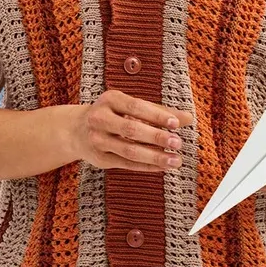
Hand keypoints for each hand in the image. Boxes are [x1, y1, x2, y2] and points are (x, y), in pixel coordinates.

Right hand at [70, 90, 194, 172]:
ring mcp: (97, 140)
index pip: (136, 107)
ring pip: (129, 150)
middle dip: (156, 137)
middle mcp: (100, 118)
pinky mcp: (99, 159)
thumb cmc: (112, 113)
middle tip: (177, 143)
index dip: (156, 115)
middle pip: (131, 130)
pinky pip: (126, 164)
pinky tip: (162, 167)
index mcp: (110, 99)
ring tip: (175, 161)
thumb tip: (188, 118)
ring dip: (154, 157)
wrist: (77, 130)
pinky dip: (146, 166)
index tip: (175, 123)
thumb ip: (159, 111)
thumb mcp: (130, 106)